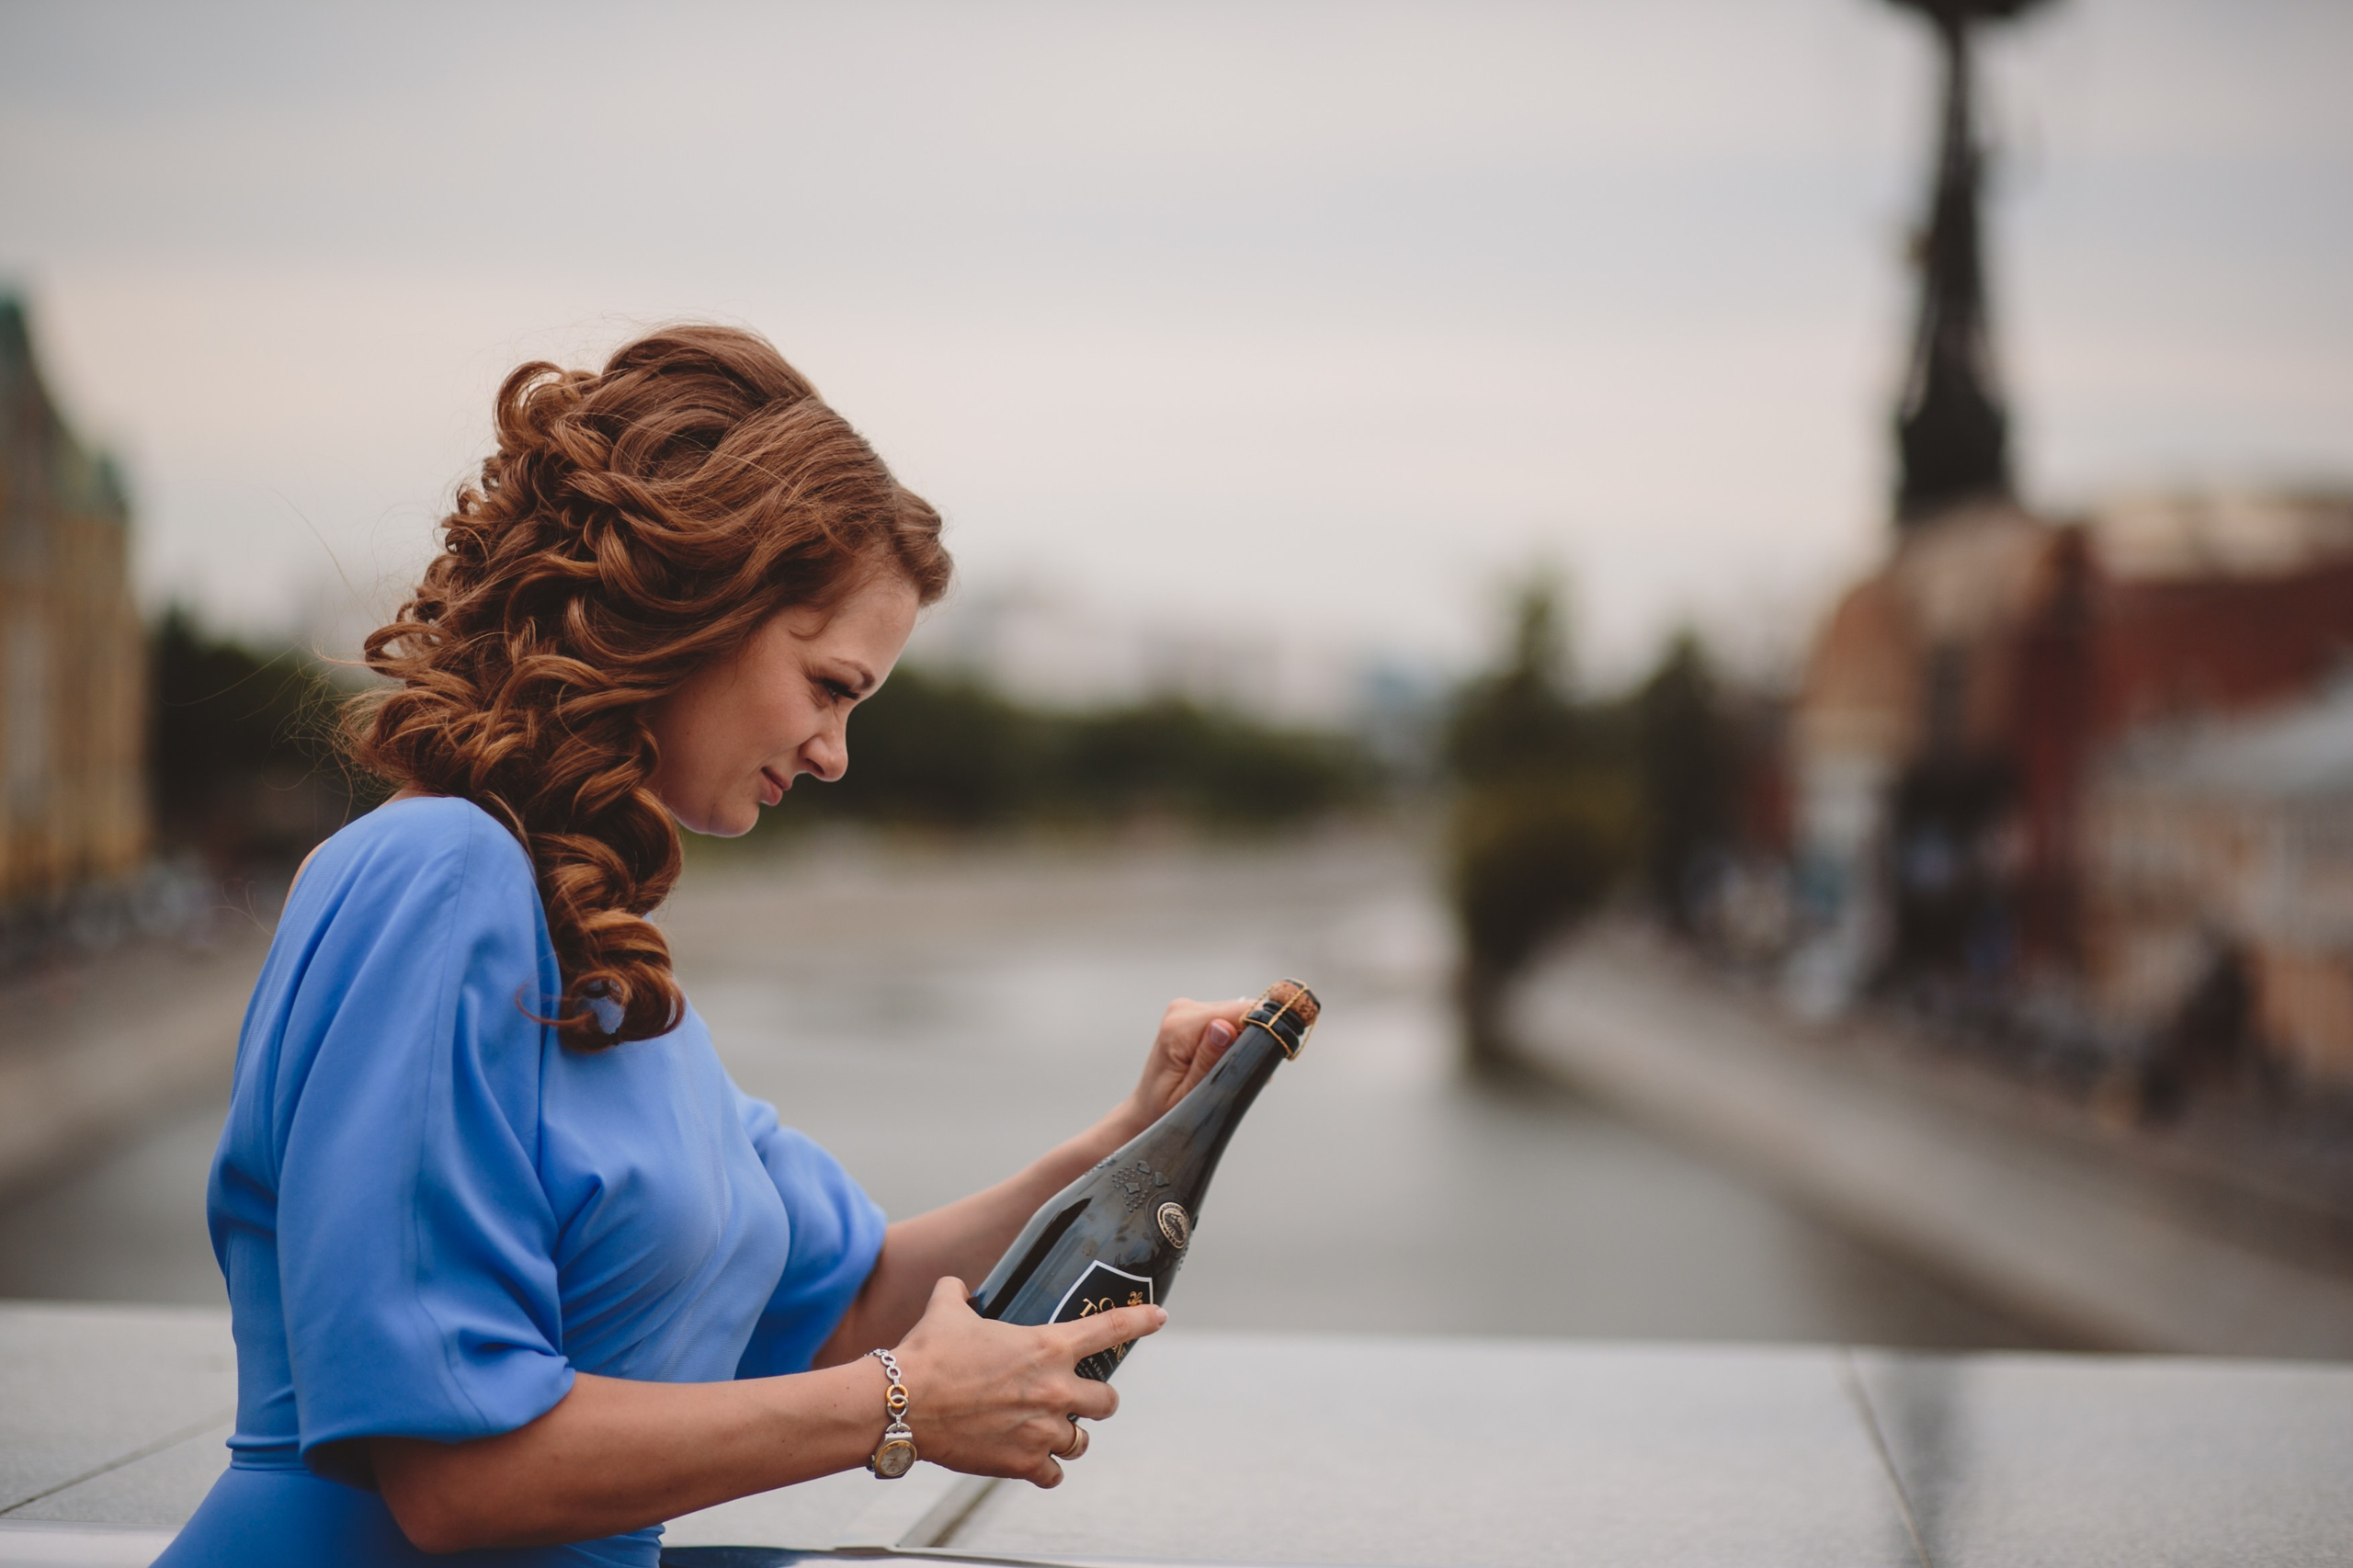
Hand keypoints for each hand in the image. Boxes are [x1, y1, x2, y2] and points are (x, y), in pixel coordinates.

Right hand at [891, 1277, 1166, 1486]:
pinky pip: (1053, 1475)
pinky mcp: (1023, 1463)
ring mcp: (1042, 1430)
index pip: (1109, 1329)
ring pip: (1082, 1441)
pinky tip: (1033, 1463)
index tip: (1159, 1317)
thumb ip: (959, 1293)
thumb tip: (956, 1285)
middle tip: (1077, 1399)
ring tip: (1050, 1433)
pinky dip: (1045, 1471)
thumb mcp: (947, 1310)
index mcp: (1048, 1347)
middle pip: (1107, 1401)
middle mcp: (1056, 1390)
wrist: (902, 1403)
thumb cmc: (927, 1354)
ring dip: (1070, 1436)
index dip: (1139, 1321)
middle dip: (1096, 1401)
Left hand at [1120, 995, 1252, 1131]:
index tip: (1260, 1062)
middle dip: (1251, 1041)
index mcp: (1179, 1027)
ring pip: (1238, 1015)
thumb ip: (1208, 1060)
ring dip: (1244, 1043)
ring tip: (1229, 1073)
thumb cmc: (1165, 1109)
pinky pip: (1230, 1019)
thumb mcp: (1189, 1094)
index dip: (1260, 1032)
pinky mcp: (1196, 1013)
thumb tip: (1224, 1027)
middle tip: (1242, 1074)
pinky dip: (1235, 1042)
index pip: (1238, 1012)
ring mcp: (1189, 1009)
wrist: (1147, 1110)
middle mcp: (1183, 1010)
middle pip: (1241, 1010)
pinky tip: (1224, 1064)